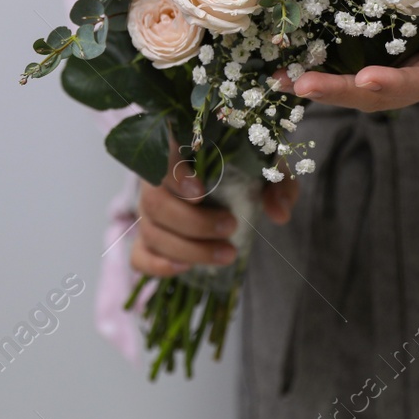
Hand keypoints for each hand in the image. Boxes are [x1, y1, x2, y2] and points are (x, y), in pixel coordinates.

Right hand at [129, 163, 300, 278]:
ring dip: (188, 249)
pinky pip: (140, 257)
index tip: (200, 192)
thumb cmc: (244, 167)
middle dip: (193, 223)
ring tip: (228, 253)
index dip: (174, 176)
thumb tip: (279, 213)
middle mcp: (154, 180)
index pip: (160, 156)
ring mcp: (148, 211)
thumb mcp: (265, 168)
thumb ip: (277, 183)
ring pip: (150, 232)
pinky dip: (158, 266)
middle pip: (153, 203)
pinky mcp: (149, 239)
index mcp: (177, 150)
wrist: (230, 180)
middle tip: (231, 226)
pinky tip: (187, 268)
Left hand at [281, 0, 418, 112]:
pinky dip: (312, 67)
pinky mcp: (373, 53)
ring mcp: (393, 67)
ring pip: (353, 87)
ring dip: (317, 86)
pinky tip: (279, 66)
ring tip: (280, 80)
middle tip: (302, 85)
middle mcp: (417, 76)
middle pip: (377, 95)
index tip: (368, 80)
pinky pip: (341, 66)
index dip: (396, 84)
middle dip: (339, 92)